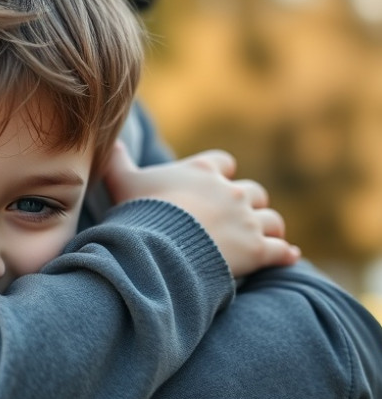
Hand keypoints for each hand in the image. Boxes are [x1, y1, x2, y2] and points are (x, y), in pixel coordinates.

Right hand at [103, 143, 300, 277]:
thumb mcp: (122, 182)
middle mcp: (232, 191)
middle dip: (247, 204)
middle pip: (253, 192)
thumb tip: (111, 142)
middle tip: (237, 219)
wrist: (157, 248)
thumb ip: (118, 161)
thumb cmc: (139, 213)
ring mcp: (247, 221)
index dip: (220, 175)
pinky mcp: (257, 251)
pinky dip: (284, 254)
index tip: (214, 186)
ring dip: (268, 228)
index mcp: (204, 171)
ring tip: (264, 238)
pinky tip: (287, 256)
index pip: (223, 164)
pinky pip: (280, 251)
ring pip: (271, 220)